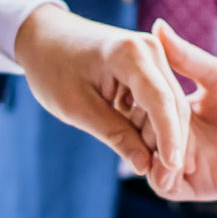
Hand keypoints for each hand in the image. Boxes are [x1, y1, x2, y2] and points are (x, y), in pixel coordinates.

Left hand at [14, 3, 189, 182]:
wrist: (44, 36)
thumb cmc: (52, 68)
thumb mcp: (76, 107)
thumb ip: (114, 135)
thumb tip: (144, 166)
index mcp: (130, 54)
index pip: (160, 100)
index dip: (169, 136)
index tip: (171, 168)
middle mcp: (149, 49)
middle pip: (172, 104)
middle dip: (168, 143)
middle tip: (160, 181)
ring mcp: (152, 55)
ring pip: (170, 105)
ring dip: (159, 136)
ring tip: (144, 164)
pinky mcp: (150, 65)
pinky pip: (160, 100)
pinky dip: (152, 124)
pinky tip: (139, 143)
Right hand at [149, 21, 216, 201]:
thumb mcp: (216, 75)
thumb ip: (184, 57)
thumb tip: (157, 25)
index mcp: (178, 114)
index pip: (143, 109)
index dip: (133, 101)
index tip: (125, 87)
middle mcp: (178, 140)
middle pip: (140, 135)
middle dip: (135, 125)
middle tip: (133, 114)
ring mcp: (185, 164)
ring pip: (148, 161)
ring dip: (145, 150)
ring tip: (149, 136)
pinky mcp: (196, 186)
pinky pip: (165, 186)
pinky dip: (159, 175)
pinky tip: (164, 159)